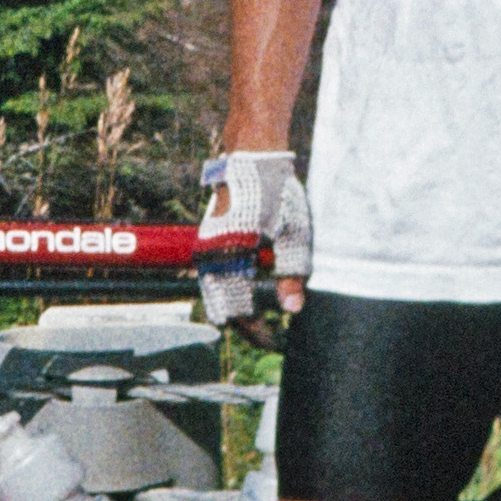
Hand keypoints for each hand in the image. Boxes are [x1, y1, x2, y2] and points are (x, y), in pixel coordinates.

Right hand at [199, 146, 311, 324]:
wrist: (253, 158)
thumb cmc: (277, 192)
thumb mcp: (294, 232)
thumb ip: (292, 273)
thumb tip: (292, 310)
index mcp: (231, 257)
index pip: (239, 312)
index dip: (258, 333)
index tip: (277, 342)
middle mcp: (211, 257)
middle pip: (223, 310)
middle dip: (248, 326)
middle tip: (273, 335)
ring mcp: (207, 250)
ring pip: (217, 297)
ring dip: (240, 310)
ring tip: (267, 318)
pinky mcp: (209, 244)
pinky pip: (216, 280)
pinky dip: (234, 292)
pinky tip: (255, 292)